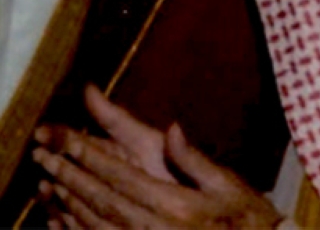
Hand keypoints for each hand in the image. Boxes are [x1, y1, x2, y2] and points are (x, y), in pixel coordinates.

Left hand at [32, 87, 281, 228]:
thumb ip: (194, 159)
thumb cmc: (247, 218)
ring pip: (93, 221)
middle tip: (43, 154)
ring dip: (66, 199)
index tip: (65, 140)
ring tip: (46, 179)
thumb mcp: (228, 184)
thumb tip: (172, 129)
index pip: (120, 175)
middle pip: (99, 197)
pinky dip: (76, 227)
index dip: (89, 157)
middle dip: (68, 174)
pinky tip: (62, 216)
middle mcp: (154, 226)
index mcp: (176, 203)